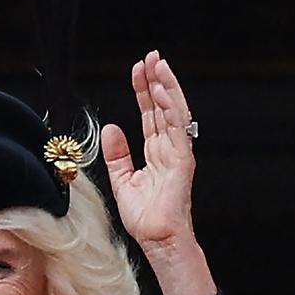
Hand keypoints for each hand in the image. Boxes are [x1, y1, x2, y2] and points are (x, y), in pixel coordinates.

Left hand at [100, 50, 197, 252]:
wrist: (156, 238)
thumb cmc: (145, 216)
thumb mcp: (122, 179)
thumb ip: (117, 153)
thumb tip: (111, 128)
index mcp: (156, 151)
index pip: (150, 113)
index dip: (143, 91)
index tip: (137, 70)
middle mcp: (169, 147)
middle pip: (163, 106)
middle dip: (156, 80)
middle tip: (151, 56)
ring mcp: (178, 152)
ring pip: (174, 111)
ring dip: (166, 87)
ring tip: (158, 65)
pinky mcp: (182, 160)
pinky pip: (177, 128)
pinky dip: (170, 107)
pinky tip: (162, 90)